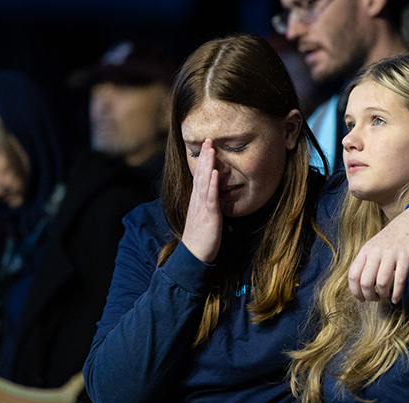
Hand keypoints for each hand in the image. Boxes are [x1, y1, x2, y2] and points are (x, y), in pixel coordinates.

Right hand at [182, 139, 221, 262]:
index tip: (207, 146)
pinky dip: (212, 183)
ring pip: (204, 181)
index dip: (203, 161)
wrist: (193, 256)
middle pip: (200, 174)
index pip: (199, 177)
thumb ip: (207, 206)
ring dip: (208, 164)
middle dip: (205, 156)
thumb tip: (213, 198)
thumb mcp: (203, 218)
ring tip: (211, 148)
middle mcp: (197, 201)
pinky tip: (215, 172)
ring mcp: (202, 207)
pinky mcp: (209, 216)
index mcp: (196, 201)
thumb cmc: (200, 239)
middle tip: (208, 139)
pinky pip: (211, 197)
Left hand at [348, 204, 408, 302]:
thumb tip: (362, 286)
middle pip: (365, 282)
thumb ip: (367, 263)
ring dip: (383, 295)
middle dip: (369, 296)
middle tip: (376, 298)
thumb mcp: (374, 247)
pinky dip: (397, 294)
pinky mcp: (406, 256)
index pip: (353, 276)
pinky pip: (399, 280)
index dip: (355, 291)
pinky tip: (396, 299)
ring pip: (381, 282)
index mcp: (365, 251)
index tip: (361, 299)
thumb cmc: (393, 239)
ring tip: (386, 295)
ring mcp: (391, 254)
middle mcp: (375, 252)